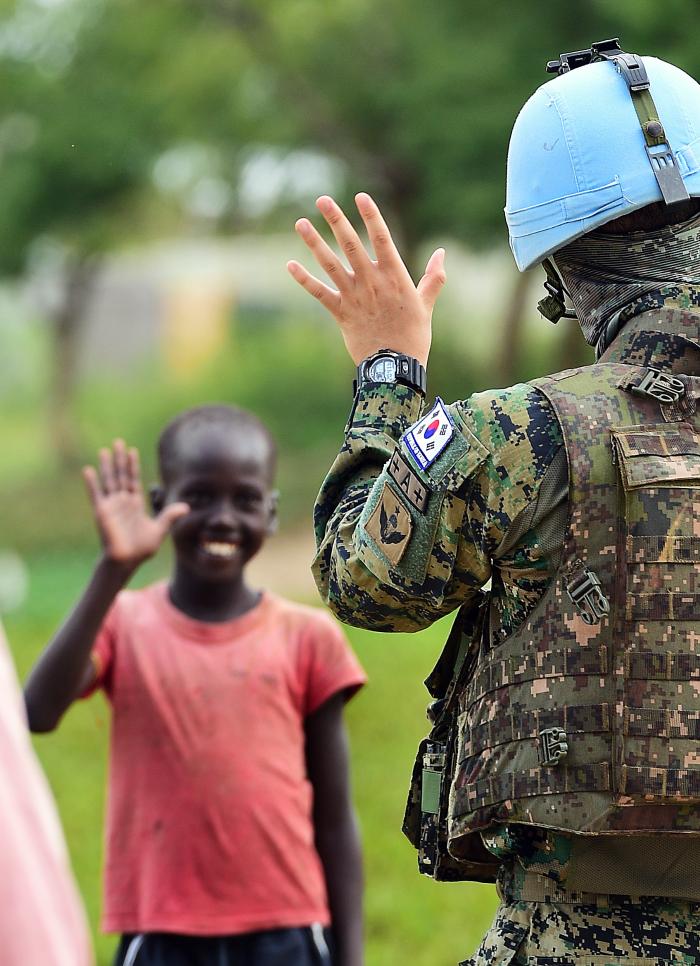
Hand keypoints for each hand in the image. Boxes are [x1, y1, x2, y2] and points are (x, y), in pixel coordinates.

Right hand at [82, 440, 187, 567]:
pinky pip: (96, 494)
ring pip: (109, 481)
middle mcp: (122, 501)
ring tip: (104, 450)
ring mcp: (111, 506)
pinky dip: (92, 483)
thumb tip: (186, 507)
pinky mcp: (102, 512)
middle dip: (120, 459)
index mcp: (135, 504)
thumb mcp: (159, 530)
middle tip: (118, 442)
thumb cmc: (141, 549)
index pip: (134, 479)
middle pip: (121, 475)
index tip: (132, 451)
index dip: (133, 465)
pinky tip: (88, 470)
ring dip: (107, 466)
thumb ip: (169, 516)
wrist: (127, 561)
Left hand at [287, 192, 444, 365]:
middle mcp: (372, 282)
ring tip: (300, 223)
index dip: (371, 216)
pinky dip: (304, 280)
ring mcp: (354, 297)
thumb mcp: (426, 304)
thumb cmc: (414, 336)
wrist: (395, 367)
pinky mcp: (340, 313)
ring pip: (330, 264)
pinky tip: (290, 265)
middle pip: (351, 245)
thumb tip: (442, 253)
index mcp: (395, 276)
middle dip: (336, 220)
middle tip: (322, 200)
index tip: (360, 196)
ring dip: (314, 243)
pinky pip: (319, 293)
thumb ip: (433, 278)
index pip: (382, 238)